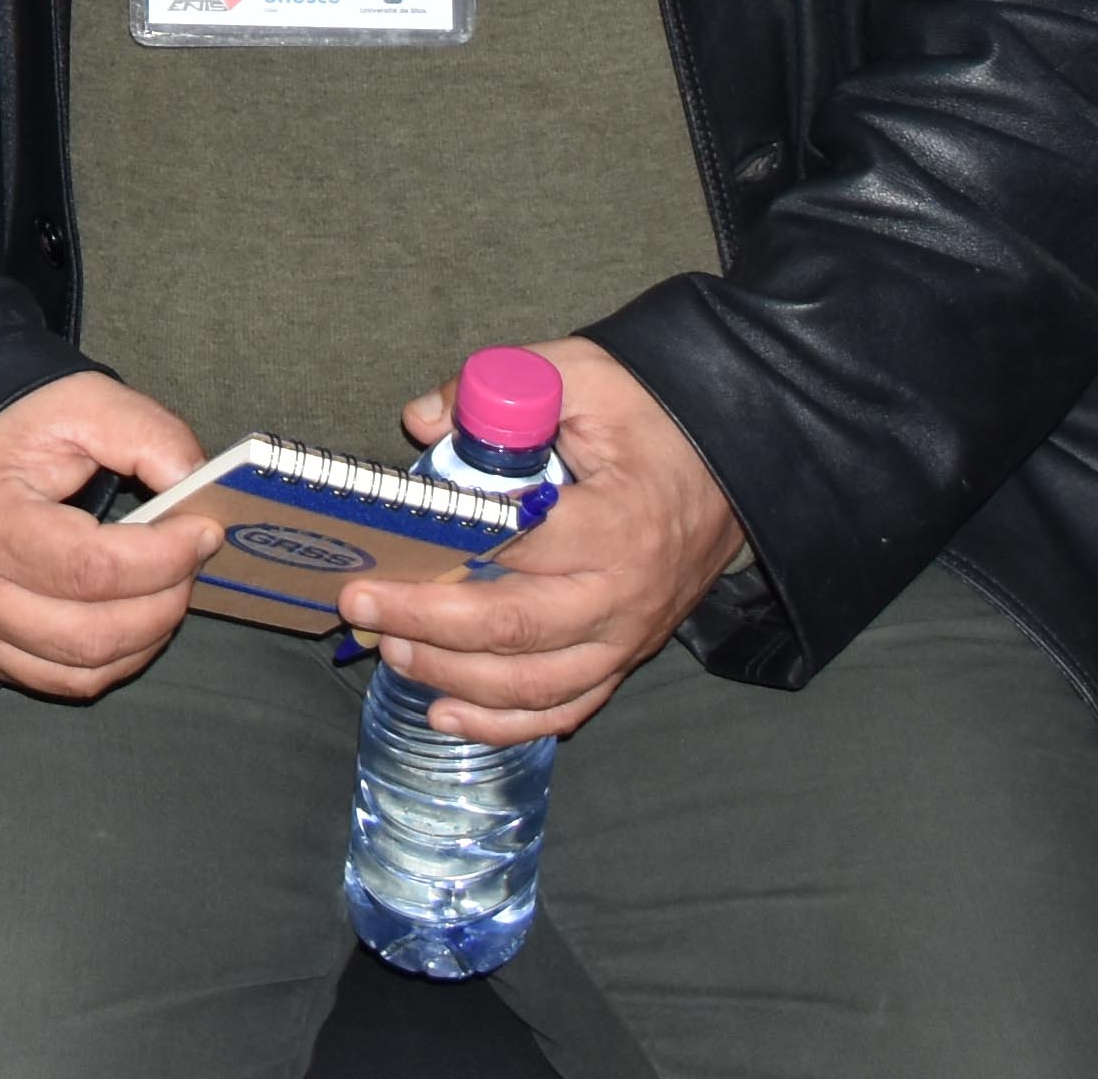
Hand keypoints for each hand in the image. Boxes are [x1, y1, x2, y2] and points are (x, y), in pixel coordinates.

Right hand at [0, 370, 214, 699]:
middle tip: (190, 560)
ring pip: (84, 670)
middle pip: (93, 633)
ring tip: (165, 587)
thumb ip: (147, 436)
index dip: (163, 558)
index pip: (92, 568)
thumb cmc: (6, 427)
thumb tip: (198, 488)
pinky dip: (113, 659)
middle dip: (165, 601)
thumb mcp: (77, 404)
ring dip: (147, 637)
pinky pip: (61, 682)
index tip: (204, 530)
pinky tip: (131, 618)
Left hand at [337, 337, 748, 743]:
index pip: (519, 550)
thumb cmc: (650, 416)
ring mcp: (629, 635)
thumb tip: (421, 422)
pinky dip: (503, 724)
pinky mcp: (627, 656)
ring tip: (391, 652)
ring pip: (535, 684)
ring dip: (455, 679)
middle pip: (518, 630)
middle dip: (429, 625)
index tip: (378, 558)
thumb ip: (495, 388)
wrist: (735, 458)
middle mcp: (625, 593)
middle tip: (362, 606)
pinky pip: (565, 707)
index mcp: (615, 523)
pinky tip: (445, 716)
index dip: (444, 556)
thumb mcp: (581, 375)